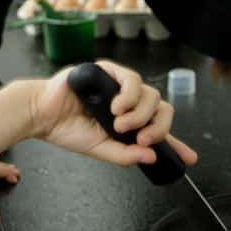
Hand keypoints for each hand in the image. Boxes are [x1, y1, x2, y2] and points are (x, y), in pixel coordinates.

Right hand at [29, 60, 196, 166]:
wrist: (42, 115)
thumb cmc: (66, 129)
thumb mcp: (99, 149)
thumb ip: (125, 155)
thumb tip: (150, 156)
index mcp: (128, 122)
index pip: (158, 130)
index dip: (175, 144)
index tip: (188, 158)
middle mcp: (128, 103)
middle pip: (161, 109)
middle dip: (158, 127)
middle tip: (142, 139)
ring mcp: (119, 87)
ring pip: (151, 94)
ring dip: (141, 113)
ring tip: (121, 124)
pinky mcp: (108, 72)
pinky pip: (131, 79)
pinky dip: (130, 95)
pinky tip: (118, 107)